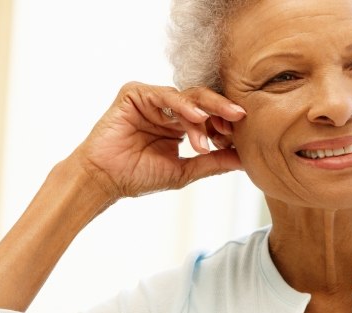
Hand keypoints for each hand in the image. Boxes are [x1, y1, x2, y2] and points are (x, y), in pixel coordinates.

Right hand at [69, 81, 245, 200]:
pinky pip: (164, 95)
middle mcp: (168, 109)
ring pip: (187, 97)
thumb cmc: (139, 177)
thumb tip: (246, 161)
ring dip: (204, 113)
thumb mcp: (185, 171)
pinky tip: (197, 118)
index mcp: (180, 124)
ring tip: (216, 129)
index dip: (226, 124)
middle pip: (202, 101)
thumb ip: (214, 162)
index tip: (244, 135)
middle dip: (223, 109)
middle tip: (241, 116)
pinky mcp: (135, 93)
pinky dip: (182, 106)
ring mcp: (152, 100)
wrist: (105, 180)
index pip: (210, 117)